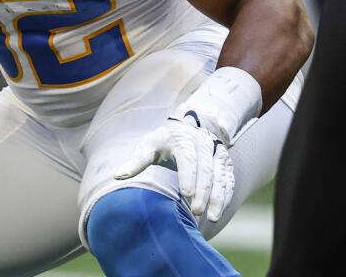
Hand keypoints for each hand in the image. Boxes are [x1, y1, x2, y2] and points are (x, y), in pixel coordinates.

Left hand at [115, 66, 262, 223]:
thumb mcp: (147, 146)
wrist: (188, 128)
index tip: (186, 195)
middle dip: (202, 192)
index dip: (188, 177)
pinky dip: (225, 196)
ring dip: (217, 198)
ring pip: (220, 177)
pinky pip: (228, 180)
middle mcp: (203, 145)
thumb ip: (136, 162)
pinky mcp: (225, 163)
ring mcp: (217, 153)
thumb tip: (117, 176)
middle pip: (206, 170)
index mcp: (183, 140)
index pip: (188, 159)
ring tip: (211, 217)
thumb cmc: (163, 142)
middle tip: (195, 211)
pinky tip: (219, 210)